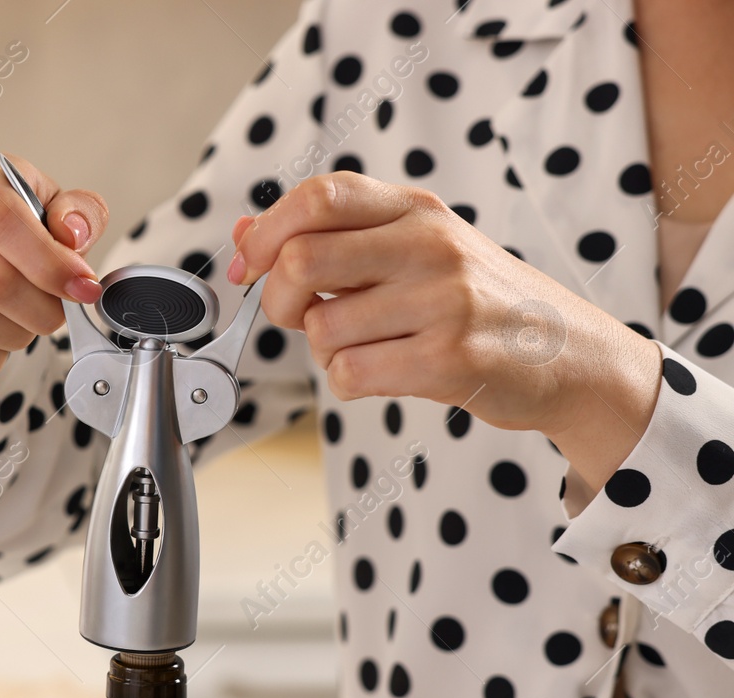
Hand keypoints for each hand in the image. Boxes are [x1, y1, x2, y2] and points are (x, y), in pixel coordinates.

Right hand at [0, 153, 107, 375]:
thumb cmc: (27, 230)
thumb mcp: (64, 213)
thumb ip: (81, 216)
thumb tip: (70, 233)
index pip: (1, 220)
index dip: (47, 264)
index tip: (82, 289)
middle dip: (38, 310)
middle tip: (55, 314)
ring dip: (13, 335)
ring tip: (25, 324)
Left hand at [228, 173, 661, 491]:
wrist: (571, 355)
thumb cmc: (480, 302)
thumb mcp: (414, 251)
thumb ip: (333, 239)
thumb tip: (245, 233)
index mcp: (417, 210)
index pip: (320, 196)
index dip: (266, 233)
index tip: (249, 267)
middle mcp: (431, 245)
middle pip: (302, 260)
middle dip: (280, 301)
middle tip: (302, 317)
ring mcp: (443, 301)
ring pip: (323, 329)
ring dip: (326, 351)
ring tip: (368, 347)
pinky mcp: (449, 359)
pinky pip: (351, 374)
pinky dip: (350, 382)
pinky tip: (386, 372)